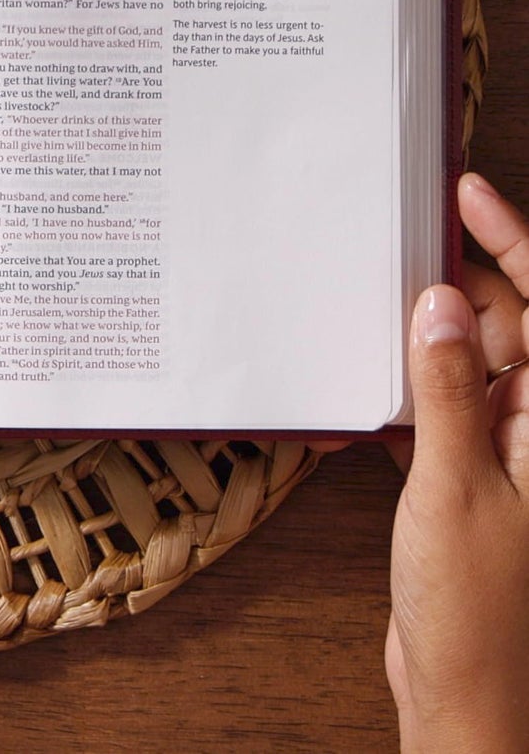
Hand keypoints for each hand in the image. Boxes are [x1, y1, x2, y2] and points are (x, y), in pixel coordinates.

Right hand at [386, 172, 528, 752]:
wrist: (466, 696)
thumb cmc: (479, 611)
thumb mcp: (455, 485)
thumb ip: (449, 389)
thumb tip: (440, 304)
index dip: (514, 241)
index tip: (468, 192)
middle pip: (510, 328)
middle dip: (461, 283)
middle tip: (399, 244)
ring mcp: (511, 453)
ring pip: (473, 364)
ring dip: (429, 338)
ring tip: (377, 306)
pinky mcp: (474, 477)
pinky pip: (448, 406)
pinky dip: (414, 387)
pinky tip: (375, 378)